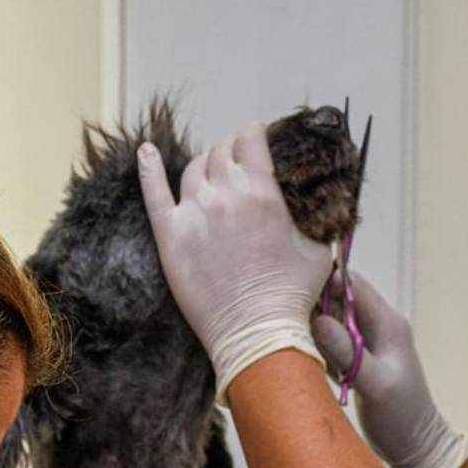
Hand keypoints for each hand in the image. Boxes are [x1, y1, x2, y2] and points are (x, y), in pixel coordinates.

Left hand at [138, 122, 331, 403]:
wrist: (256, 333)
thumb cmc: (290, 297)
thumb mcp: (318, 251)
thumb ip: (316, 222)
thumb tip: (321, 211)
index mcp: (262, 192)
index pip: (251, 139)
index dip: (254, 135)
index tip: (256, 140)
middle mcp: (226, 195)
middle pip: (221, 152)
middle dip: (231, 152)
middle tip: (236, 165)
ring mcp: (194, 213)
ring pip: (193, 169)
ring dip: (204, 166)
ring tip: (210, 175)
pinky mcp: (170, 236)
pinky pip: (154, 192)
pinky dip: (149, 168)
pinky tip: (146, 152)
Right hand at [313, 272, 467, 467]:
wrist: (416, 445)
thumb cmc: (402, 417)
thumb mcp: (375, 384)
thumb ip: (347, 352)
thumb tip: (317, 320)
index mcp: (387, 323)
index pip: (351, 284)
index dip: (323, 282)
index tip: (294, 295)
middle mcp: (378, 327)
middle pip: (337, 299)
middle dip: (313, 308)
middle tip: (291, 326)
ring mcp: (368, 344)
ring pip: (331, 321)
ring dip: (314, 331)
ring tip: (301, 347)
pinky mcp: (359, 361)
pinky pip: (332, 343)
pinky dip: (320, 349)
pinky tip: (316, 366)